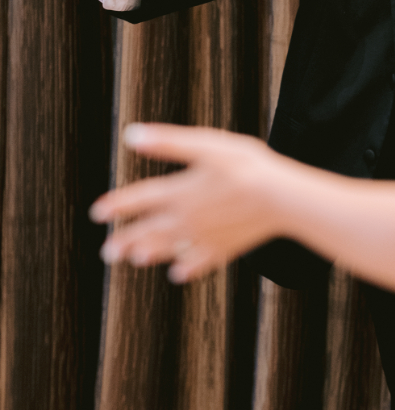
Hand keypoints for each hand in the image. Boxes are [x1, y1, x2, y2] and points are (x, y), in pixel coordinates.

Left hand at [91, 124, 283, 280]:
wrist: (280, 199)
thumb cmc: (247, 167)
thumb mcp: (206, 146)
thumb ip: (168, 142)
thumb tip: (132, 135)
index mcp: (178, 192)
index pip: (139, 200)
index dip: (116, 206)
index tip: (98, 213)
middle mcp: (186, 219)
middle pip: (148, 231)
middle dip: (125, 240)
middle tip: (108, 251)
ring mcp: (204, 237)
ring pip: (169, 248)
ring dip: (149, 254)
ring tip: (135, 260)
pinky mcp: (223, 248)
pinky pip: (199, 262)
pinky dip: (186, 268)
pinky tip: (178, 274)